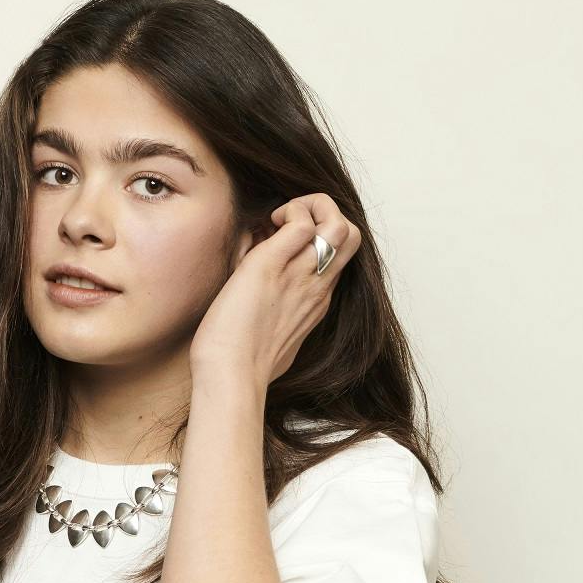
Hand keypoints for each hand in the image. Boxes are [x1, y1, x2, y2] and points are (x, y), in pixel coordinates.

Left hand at [190, 192, 361, 398]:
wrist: (230, 376)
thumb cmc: (240, 365)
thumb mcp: (271, 335)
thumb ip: (275, 312)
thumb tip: (255, 296)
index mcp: (315, 302)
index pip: (337, 257)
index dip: (317, 238)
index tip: (284, 243)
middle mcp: (316, 287)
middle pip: (353, 237)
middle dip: (328, 213)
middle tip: (290, 223)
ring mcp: (300, 276)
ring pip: (340, 226)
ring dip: (313, 207)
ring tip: (280, 221)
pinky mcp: (272, 265)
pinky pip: (302, 223)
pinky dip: (290, 213)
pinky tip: (266, 227)